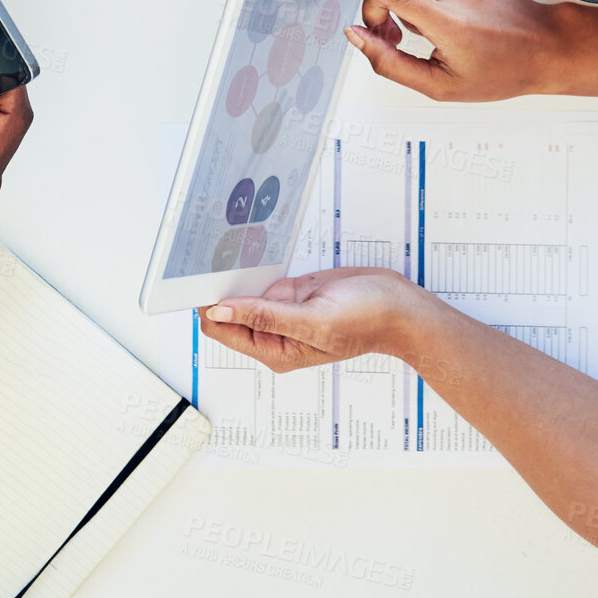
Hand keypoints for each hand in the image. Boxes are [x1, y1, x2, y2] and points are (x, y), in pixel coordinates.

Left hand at [199, 268, 418, 372]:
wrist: (397, 305)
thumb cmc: (365, 321)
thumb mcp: (312, 321)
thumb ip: (265, 316)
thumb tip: (220, 310)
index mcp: (274, 350)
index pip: (222, 330)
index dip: (208, 306)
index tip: (200, 279)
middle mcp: (274, 333)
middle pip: (227, 311)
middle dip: (217, 287)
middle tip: (206, 256)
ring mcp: (282, 311)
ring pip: (243, 294)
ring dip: (234, 276)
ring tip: (222, 248)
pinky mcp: (291, 292)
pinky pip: (262, 281)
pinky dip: (253, 269)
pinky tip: (247, 252)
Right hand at [320, 0, 565, 101]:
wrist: (542, 45)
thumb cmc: (498, 70)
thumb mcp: (441, 86)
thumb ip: (389, 62)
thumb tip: (355, 34)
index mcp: (450, 22)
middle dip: (380, 11)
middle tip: (399, 40)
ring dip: (402, 0)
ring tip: (426, 27)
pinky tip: (443, 8)